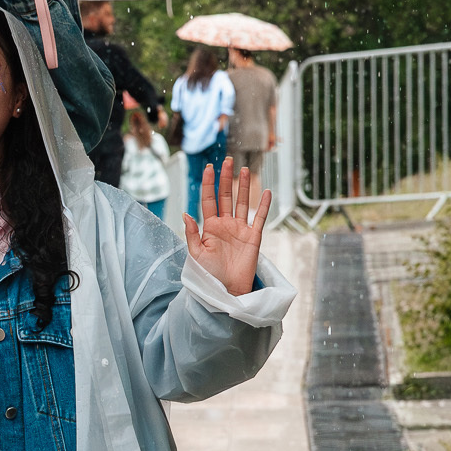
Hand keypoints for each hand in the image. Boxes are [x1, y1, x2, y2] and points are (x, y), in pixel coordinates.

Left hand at [183, 158, 270, 296]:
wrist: (227, 291)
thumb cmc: (209, 275)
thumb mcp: (196, 254)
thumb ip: (192, 234)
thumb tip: (186, 214)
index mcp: (210, 227)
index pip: (209, 200)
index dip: (209, 184)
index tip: (208, 167)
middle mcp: (225, 225)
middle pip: (226, 196)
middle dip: (226, 178)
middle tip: (228, 160)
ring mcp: (240, 230)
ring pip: (243, 203)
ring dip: (244, 186)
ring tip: (244, 169)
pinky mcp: (253, 237)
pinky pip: (259, 218)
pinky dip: (264, 205)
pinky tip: (265, 191)